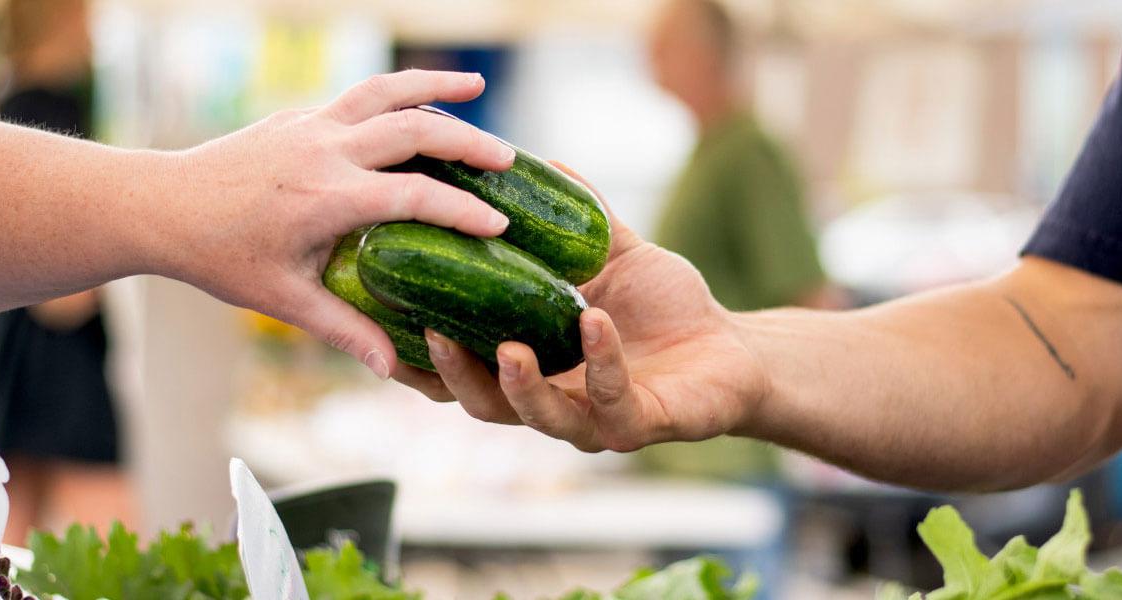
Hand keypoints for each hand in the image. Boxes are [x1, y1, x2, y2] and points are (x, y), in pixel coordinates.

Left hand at [167, 70, 516, 377]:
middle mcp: (324, 149)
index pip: (414, 196)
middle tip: (508, 158)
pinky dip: (396, 94)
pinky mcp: (298, 115)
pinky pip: (358, 96)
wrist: (160, 205)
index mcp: (327, 197)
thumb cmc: (220, 257)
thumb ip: (343, 329)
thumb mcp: (283, 300)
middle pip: (414, 129)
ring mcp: (310, 124)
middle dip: (469, 142)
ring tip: (480, 82)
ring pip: (386, 91)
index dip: (462, 211)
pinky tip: (417, 103)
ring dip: (436, 86)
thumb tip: (394, 369)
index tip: (500, 224)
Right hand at [395, 164, 771, 451]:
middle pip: (483, 405)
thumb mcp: (616, 255)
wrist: (733, 348)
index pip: (461, 370)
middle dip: (453, 375)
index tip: (388, 318)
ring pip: (538, 416)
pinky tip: (593, 320)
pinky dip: (601, 361)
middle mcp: (553, 399)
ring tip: (506, 346)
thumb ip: (577, 218)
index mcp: (532, 364)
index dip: (421, 357)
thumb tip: (541, 159)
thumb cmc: (667, 308)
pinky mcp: (639, 425)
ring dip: (517, 384)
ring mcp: (593, 420)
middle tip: (433, 336)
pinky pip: (611, 400)